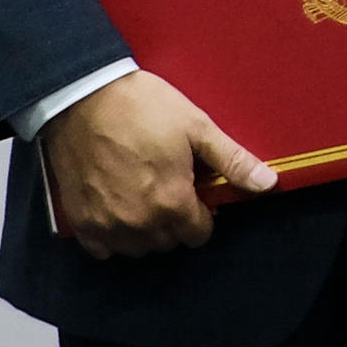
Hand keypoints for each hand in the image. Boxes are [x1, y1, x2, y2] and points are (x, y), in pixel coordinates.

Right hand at [42, 71, 269, 256]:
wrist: (83, 97)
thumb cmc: (145, 109)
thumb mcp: (197, 128)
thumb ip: (233, 161)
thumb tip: (268, 184)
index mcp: (171, 203)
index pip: (198, 235)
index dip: (204, 215)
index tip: (197, 194)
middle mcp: (137, 223)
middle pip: (168, 242)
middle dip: (176, 222)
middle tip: (171, 190)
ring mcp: (104, 224)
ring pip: (136, 249)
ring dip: (146, 233)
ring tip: (146, 199)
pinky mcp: (78, 220)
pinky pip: (101, 249)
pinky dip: (111, 238)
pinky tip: (117, 210)